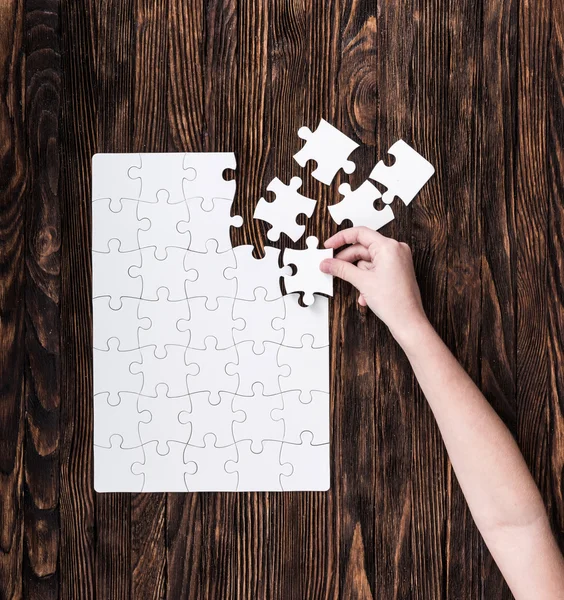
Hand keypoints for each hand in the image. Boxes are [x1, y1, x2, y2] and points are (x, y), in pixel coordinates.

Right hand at [320, 226, 427, 344]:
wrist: (408, 322)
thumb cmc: (394, 302)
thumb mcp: (362, 282)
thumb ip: (341, 269)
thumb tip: (327, 263)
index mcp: (389, 247)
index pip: (359, 233)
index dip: (341, 239)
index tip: (329, 245)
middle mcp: (395, 250)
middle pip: (362, 248)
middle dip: (347, 260)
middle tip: (332, 267)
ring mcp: (397, 260)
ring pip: (368, 260)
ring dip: (357, 274)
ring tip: (354, 287)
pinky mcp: (397, 270)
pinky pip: (375, 268)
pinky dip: (366, 278)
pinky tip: (363, 293)